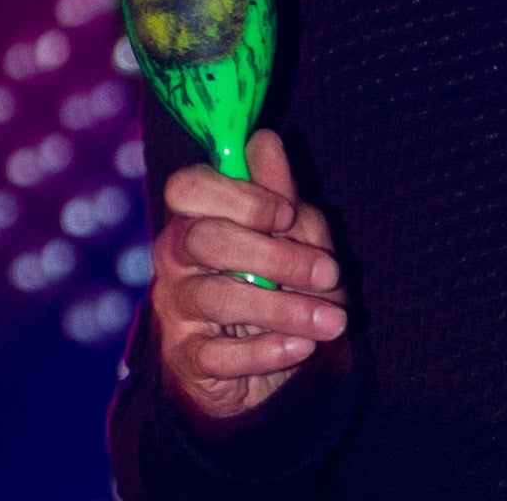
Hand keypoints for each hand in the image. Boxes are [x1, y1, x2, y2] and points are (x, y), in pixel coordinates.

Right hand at [151, 129, 347, 422]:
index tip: (287, 214)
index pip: (187, 188)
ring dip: (285, 309)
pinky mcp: (185, 360)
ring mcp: (175, 309)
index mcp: (197, 217)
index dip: (238, 196)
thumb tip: (264, 139)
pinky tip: (300, 348)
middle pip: (202, 238)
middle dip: (275, 254)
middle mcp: (175, 258)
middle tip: (330, 273)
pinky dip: (265, 352)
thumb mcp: (294, 234)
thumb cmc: (279, 282)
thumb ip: (281, 193)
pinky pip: (216, 356)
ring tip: (332, 320)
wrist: (267, 365)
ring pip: (216, 297)